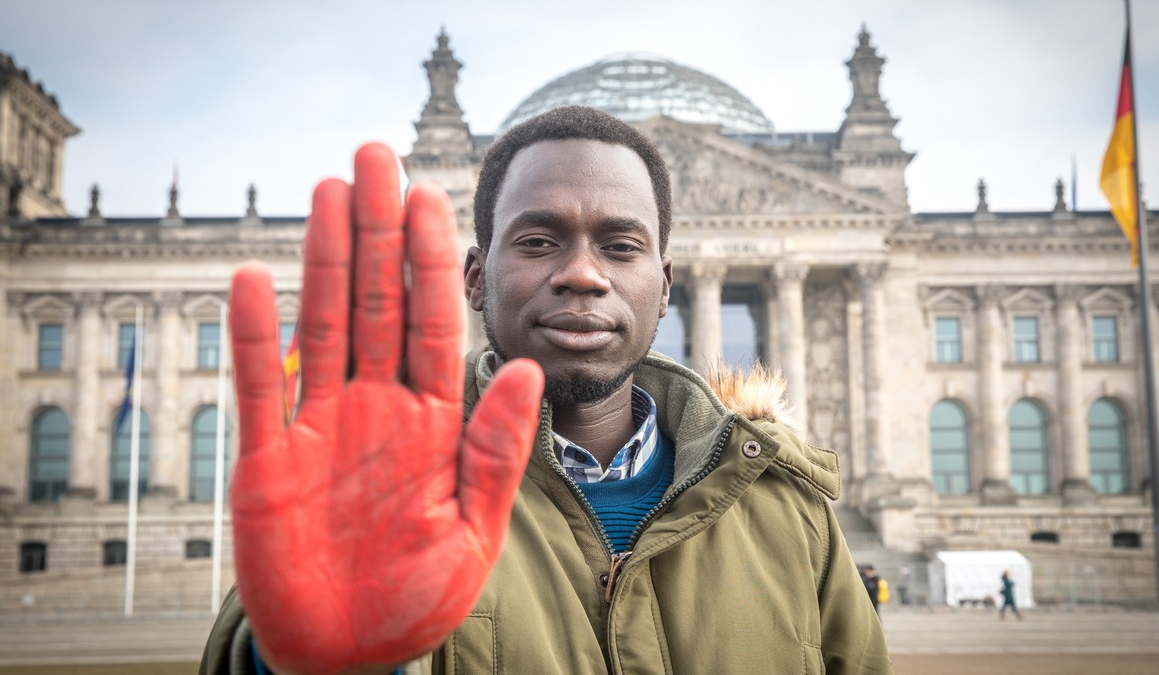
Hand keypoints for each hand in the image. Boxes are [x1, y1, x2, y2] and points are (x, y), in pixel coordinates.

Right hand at [228, 144, 543, 674]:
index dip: (431, 260)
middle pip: (377, 303)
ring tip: (328, 189)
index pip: (434, 322)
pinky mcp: (266, 459)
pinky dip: (252, 336)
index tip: (433, 196)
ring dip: (324, 259)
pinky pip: (257, 386)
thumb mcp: (473, 529)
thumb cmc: (419, 598)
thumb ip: (495, 450)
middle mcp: (376, 408)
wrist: (351, 654)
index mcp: (432, 421)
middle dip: (378, 232)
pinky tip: (250, 277)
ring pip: (322, 324)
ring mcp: (319, 427)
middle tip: (377, 156)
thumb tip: (525, 365)